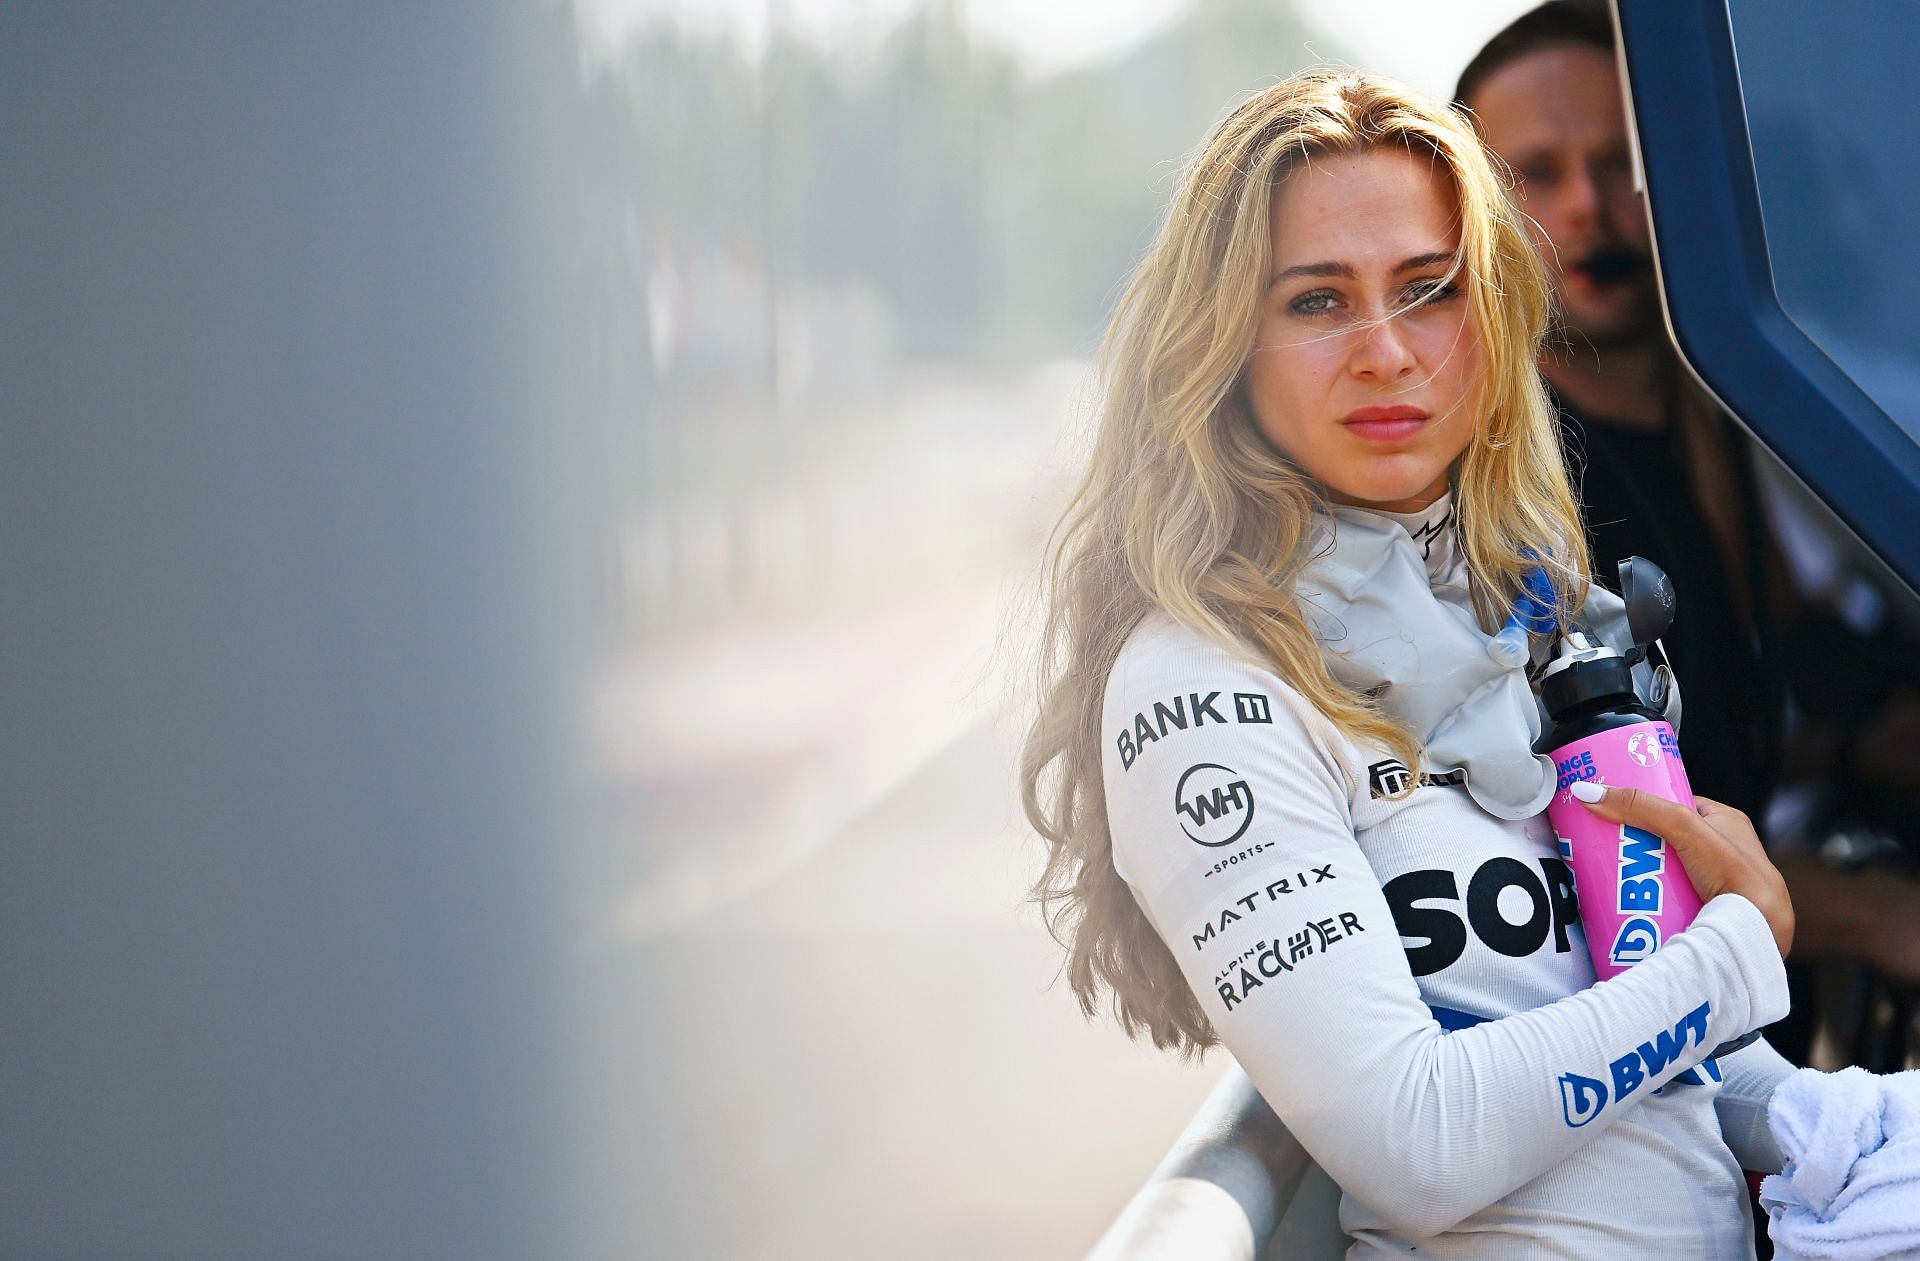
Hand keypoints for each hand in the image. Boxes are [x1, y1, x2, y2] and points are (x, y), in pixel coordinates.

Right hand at [1571, 784, 1794, 957]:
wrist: (1759, 934)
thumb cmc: (1738, 877)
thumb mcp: (1686, 829)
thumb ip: (1642, 807)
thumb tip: (1588, 792)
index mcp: (1729, 823)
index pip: (1677, 806)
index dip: (1646, 808)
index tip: (1615, 812)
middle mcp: (1726, 851)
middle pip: (1666, 842)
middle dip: (1638, 847)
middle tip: (1610, 850)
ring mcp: (1719, 883)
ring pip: (1668, 873)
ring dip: (1643, 877)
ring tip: (1616, 878)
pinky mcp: (1713, 910)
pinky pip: (1674, 899)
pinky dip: (1655, 900)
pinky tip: (1637, 904)